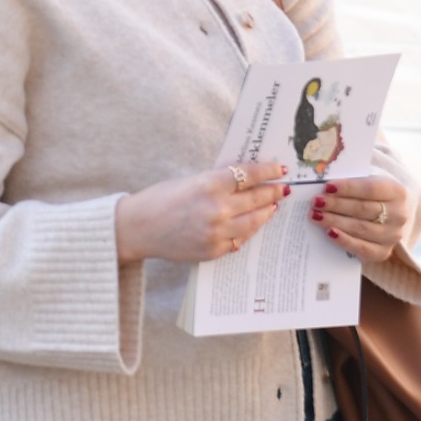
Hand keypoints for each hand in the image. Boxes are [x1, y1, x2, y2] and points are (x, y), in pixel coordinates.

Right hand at [115, 163, 289, 262]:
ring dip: (266, 212)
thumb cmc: (159, 199)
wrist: (137, 228)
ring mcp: (217, 233)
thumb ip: (218, 181)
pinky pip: (240, 240)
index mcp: (208, 185)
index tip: (280, 170)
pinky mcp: (213, 250)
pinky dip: (248, 230)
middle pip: (257, 198)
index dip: (268, 172)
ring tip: (273, 206)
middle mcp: (217, 209)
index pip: (249, 176)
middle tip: (283, 188)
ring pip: (254, 221)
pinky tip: (252, 224)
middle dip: (273, 192)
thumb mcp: (190, 181)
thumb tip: (246, 179)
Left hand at [310, 174, 409, 262]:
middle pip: (363, 209)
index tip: (327, 187)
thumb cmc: (370, 196)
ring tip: (316, 215)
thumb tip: (325, 184)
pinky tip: (330, 233)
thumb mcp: (367, 183)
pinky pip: (362, 248)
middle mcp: (399, 215)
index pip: (370, 189)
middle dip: (336, 205)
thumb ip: (350, 183)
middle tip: (316, 202)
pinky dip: (345, 240)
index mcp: (397, 192)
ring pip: (361, 228)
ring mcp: (393, 235)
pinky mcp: (384, 252)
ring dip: (335, 221)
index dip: (348, 188)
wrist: (387, 216)